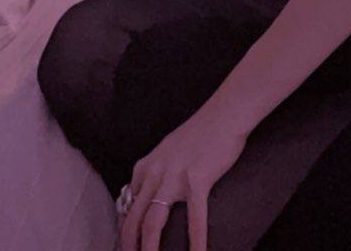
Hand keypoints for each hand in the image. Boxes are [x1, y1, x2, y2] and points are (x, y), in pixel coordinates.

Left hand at [117, 103, 249, 250]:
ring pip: (152, 222)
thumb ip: (157, 171)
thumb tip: (151, 195)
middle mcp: (155, 172)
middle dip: (129, 245)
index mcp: (147, 165)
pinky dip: (195, 242)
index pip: (127, 205)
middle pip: (134, 218)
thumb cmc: (201, 131)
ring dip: (149, 249)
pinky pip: (194, 218)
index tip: (128, 246)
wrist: (225, 113)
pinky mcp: (197, 179)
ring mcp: (174, 176)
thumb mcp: (168, 150)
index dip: (125, 230)